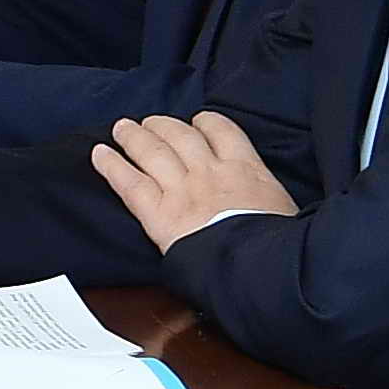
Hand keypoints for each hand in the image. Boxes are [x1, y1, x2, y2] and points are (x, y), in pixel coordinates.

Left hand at [91, 111, 293, 251]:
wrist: (259, 267)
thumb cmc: (280, 244)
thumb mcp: (288, 212)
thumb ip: (272, 198)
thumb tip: (276, 206)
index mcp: (246, 169)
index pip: (223, 131)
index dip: (206, 123)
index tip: (198, 121)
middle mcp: (210, 171)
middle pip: (181, 136)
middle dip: (163, 126)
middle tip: (151, 123)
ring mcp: (182, 189)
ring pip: (152, 151)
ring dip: (134, 136)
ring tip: (122, 127)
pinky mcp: (159, 213)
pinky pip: (129, 182)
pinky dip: (111, 165)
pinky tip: (99, 153)